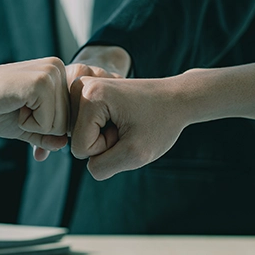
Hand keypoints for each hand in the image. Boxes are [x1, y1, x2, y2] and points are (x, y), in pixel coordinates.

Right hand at [0, 57, 69, 151]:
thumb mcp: (26, 125)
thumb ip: (47, 135)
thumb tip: (65, 145)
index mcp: (57, 73)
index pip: (69, 118)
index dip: (44, 126)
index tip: (20, 111)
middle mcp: (57, 68)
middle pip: (67, 123)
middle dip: (39, 126)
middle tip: (15, 107)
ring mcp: (50, 73)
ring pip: (60, 126)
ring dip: (32, 124)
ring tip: (14, 106)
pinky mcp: (41, 83)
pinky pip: (48, 124)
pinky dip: (27, 124)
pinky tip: (12, 106)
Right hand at [69, 76, 188, 179]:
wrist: (177, 98)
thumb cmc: (161, 123)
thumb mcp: (135, 154)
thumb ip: (102, 167)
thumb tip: (85, 162)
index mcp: (90, 96)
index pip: (81, 149)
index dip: (108, 148)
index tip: (129, 129)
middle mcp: (80, 87)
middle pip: (78, 141)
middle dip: (105, 142)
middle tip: (129, 124)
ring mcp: (82, 88)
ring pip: (80, 135)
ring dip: (105, 136)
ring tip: (126, 120)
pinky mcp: (86, 92)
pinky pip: (85, 128)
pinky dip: (104, 128)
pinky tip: (121, 116)